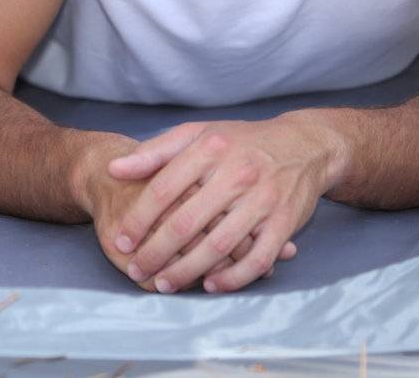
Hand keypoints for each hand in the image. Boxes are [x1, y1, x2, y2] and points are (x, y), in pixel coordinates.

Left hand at [75, 137, 295, 292]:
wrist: (304, 145)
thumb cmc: (240, 142)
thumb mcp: (197, 134)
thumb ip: (155, 152)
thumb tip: (114, 168)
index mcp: (209, 149)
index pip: (164, 189)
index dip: (138, 219)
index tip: (121, 240)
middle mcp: (236, 174)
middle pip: (187, 222)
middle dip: (156, 252)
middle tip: (136, 270)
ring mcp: (263, 200)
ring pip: (218, 245)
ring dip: (188, 270)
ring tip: (165, 284)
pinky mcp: (286, 222)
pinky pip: (257, 259)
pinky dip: (233, 277)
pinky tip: (211, 285)